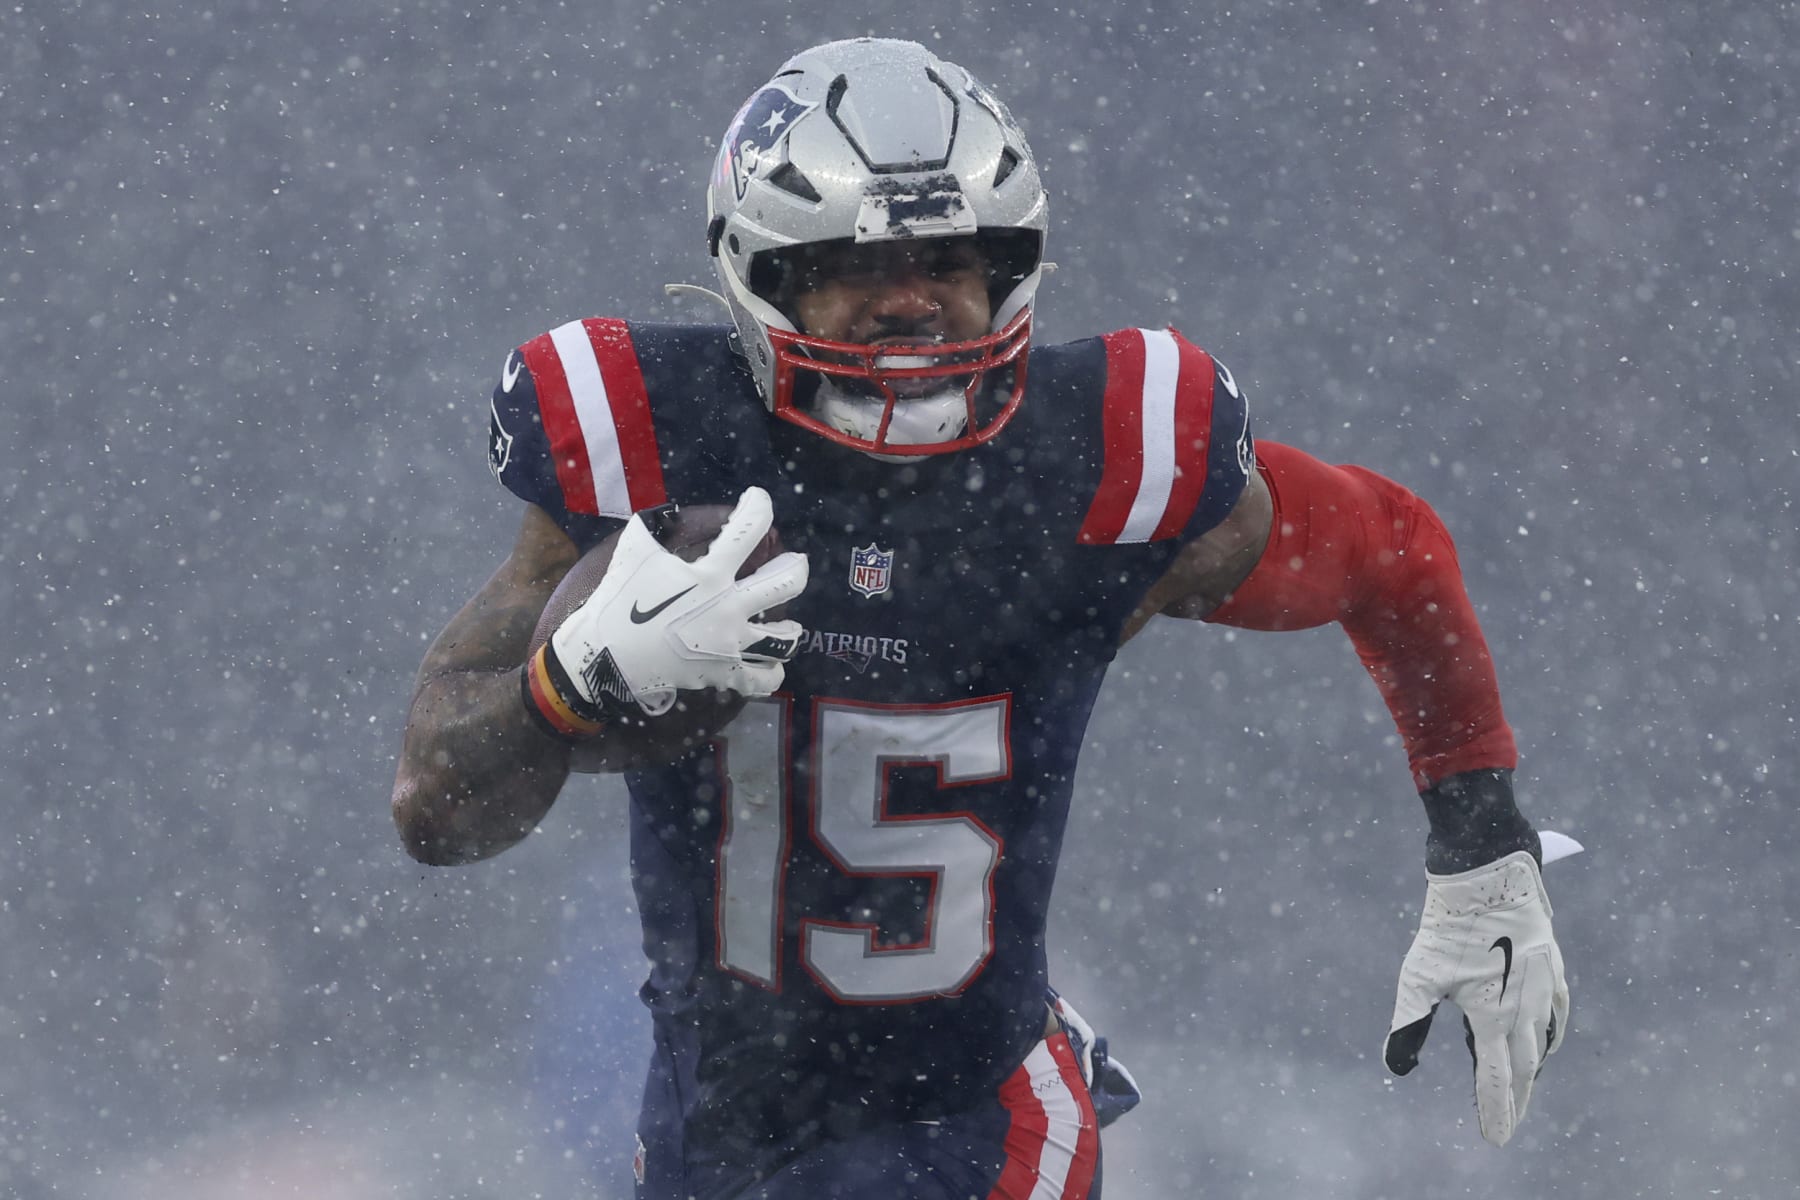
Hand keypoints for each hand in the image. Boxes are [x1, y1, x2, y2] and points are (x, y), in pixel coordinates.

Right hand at [549, 486, 807, 716]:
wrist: (603, 656)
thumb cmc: (618, 600)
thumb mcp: (633, 550)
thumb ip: (654, 525)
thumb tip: (669, 510)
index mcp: (708, 573)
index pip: (748, 529)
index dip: (758, 506)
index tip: (757, 500)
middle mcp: (727, 607)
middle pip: (786, 583)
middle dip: (795, 568)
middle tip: (795, 563)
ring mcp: (728, 643)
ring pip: (784, 638)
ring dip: (790, 630)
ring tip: (789, 626)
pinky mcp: (722, 673)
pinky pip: (762, 679)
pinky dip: (771, 674)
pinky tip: (772, 667)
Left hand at [1384, 850, 1568, 1146]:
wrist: (1488, 871)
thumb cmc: (1448, 924)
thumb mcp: (1419, 975)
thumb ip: (1408, 1023)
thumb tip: (1394, 1066)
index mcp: (1494, 1015)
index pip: (1496, 1078)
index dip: (1495, 1110)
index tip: (1495, 1139)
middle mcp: (1525, 1007)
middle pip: (1522, 1067)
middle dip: (1514, 1099)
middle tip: (1508, 1125)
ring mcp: (1544, 986)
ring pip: (1543, 1042)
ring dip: (1532, 1070)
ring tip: (1523, 1091)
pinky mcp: (1552, 965)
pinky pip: (1558, 1012)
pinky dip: (1551, 1035)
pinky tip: (1547, 1041)